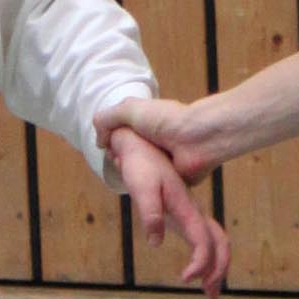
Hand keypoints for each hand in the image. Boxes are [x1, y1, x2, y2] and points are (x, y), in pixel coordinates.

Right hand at [95, 96, 224, 184]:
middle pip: (130, 156)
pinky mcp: (175, 180)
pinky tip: (141, 190)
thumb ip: (108, 119)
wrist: (198, 139)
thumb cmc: (166, 121)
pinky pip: (157, 189)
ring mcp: (166, 161)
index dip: (115, 143)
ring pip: (141, 173)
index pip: (123, 136)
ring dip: (133, 175)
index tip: (110, 147)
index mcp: (148, 124)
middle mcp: (156, 142)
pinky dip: (149, 190)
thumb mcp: (130, 109)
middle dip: (122, 160)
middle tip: (119, 160)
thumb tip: (99, 141)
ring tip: (128, 173)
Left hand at [108, 127, 230, 295]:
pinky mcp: (184, 213)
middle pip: (219, 242)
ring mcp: (190, 213)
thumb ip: (150, 213)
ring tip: (210, 291)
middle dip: (218, 269)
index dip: (200, 261)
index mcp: (186, 208)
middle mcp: (193, 212)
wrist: (139, 145)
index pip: (204, 240)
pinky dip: (206, 256)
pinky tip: (196, 269)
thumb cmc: (139, 166)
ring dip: (216, 265)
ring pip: (215, 240)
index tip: (185, 278)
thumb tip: (156, 243)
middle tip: (211, 295)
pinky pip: (205, 238)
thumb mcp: (141, 187)